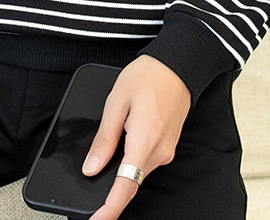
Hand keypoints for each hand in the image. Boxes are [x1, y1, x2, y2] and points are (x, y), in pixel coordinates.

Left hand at [82, 55, 191, 219]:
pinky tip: (125, 139)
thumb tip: (91, 168)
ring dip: (122, 168)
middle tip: (92, 176)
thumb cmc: (148, 76)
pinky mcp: (168, 146)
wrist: (177, 65)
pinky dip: (132, 158)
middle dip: (110, 186)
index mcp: (144, 142)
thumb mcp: (116, 102)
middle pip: (130, 182)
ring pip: (138, 171)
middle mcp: (159, 152)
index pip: (125, 188)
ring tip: (111, 142)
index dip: (109, 210)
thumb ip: (104, 139)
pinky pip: (145, 160)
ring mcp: (166, 150)